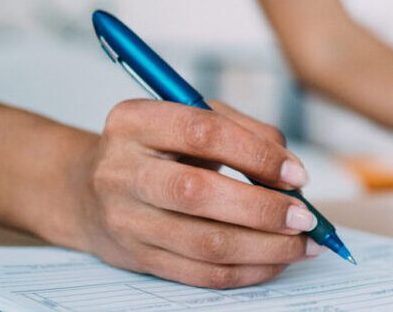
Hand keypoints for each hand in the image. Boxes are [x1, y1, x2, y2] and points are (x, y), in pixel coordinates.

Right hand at [73, 100, 323, 288]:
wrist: (88, 191)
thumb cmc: (158, 149)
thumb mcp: (191, 118)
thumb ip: (245, 131)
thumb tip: (293, 172)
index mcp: (135, 122)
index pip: (202, 132)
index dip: (257, 155)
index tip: (296, 174)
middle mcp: (122, 170)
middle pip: (198, 193)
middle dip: (263, 210)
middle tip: (304, 217)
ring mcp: (126, 219)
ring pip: (205, 243)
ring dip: (265, 248)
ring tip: (300, 244)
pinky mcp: (138, 258)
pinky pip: (201, 274)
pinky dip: (248, 271)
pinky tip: (275, 261)